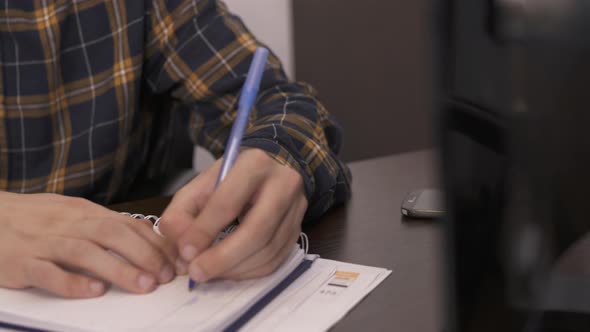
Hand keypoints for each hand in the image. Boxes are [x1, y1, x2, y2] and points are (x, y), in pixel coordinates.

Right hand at [0, 192, 178, 297]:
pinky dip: (72, 283)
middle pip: (113, 234)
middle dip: (145, 254)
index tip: (175, 260)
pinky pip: (48, 272)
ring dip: (119, 269)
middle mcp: (67, 223)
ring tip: (143, 285)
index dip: (154, 242)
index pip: (127, 224)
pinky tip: (93, 292)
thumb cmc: (33, 218)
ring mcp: (43, 242)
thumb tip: (146, 234)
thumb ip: (105, 224)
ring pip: (86, 252)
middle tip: (165, 275)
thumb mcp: (72, 213)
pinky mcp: (20, 262)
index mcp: (83, 212)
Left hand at [161, 148, 307, 281]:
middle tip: (198, 272)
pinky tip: (230, 270)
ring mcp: (296, 208)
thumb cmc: (233, 176)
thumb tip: (182, 248)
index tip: (185, 252)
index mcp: (254, 164)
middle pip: (256, 231)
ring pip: (268, 250)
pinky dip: (249, 272)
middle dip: (223, 258)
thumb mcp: (202, 183)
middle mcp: (283, 184)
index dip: (204, 231)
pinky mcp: (299, 228)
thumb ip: (183, 212)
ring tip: (210, 272)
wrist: (271, 168)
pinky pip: (276, 260)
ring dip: (235, 269)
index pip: (228, 202)